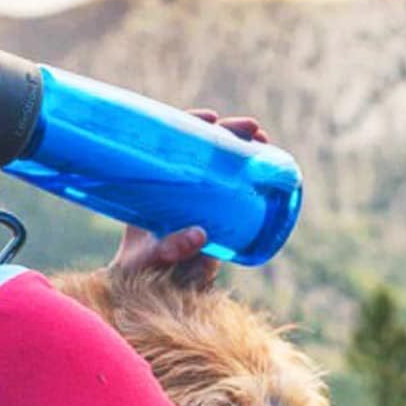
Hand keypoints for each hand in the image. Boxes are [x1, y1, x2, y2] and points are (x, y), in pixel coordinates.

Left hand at [110, 109, 270, 288]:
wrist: (147, 287)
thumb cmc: (139, 269)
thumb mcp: (150, 257)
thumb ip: (170, 248)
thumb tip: (201, 234)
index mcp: (154, 182)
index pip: (173, 142)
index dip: (192, 124)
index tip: (210, 118)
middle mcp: (178, 185)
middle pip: (205, 147)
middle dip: (230, 132)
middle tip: (251, 128)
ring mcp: (199, 198)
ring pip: (223, 164)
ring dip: (246, 148)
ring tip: (263, 141)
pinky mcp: (217, 215)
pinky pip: (235, 189)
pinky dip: (251, 176)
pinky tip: (267, 165)